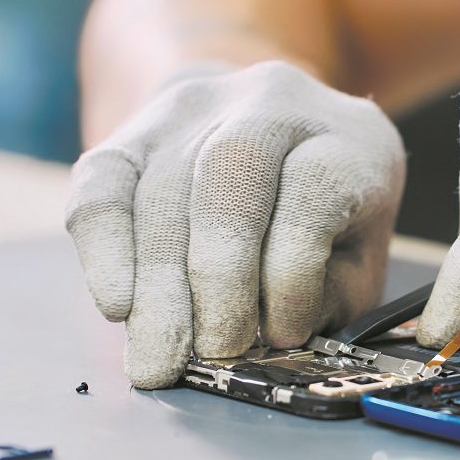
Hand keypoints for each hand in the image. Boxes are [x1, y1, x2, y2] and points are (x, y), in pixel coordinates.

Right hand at [67, 62, 404, 387]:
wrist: (277, 132)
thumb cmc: (330, 220)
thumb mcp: (357, 259)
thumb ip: (327, 296)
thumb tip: (268, 343)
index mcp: (349, 137)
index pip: (315, 188)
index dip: (293, 272)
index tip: (282, 336)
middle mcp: (275, 101)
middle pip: (229, 175)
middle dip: (216, 279)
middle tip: (210, 353)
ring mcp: (199, 106)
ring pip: (162, 187)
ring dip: (157, 286)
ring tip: (158, 357)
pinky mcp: (136, 127)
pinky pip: (103, 181)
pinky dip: (104, 248)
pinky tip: (117, 305)